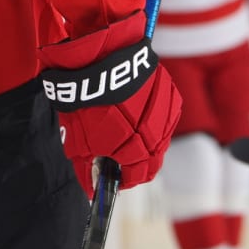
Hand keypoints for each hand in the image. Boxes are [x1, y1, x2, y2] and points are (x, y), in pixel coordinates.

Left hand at [41, 15, 180, 194]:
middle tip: (117, 154)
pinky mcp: (171, 95)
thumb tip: (91, 190)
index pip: (136, 177)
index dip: (122, 179)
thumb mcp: (77, 141)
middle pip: (152, 160)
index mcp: (137, 152)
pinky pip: (165, 116)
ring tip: (124, 127)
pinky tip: (134, 110)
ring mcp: (167, 115)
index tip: (112, 175)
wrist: (98, 59)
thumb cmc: (86, 100)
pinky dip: (152, 118)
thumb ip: (87, 169)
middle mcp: (158, 137)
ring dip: (146, 138)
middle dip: (134, 161)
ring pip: (160, 138)